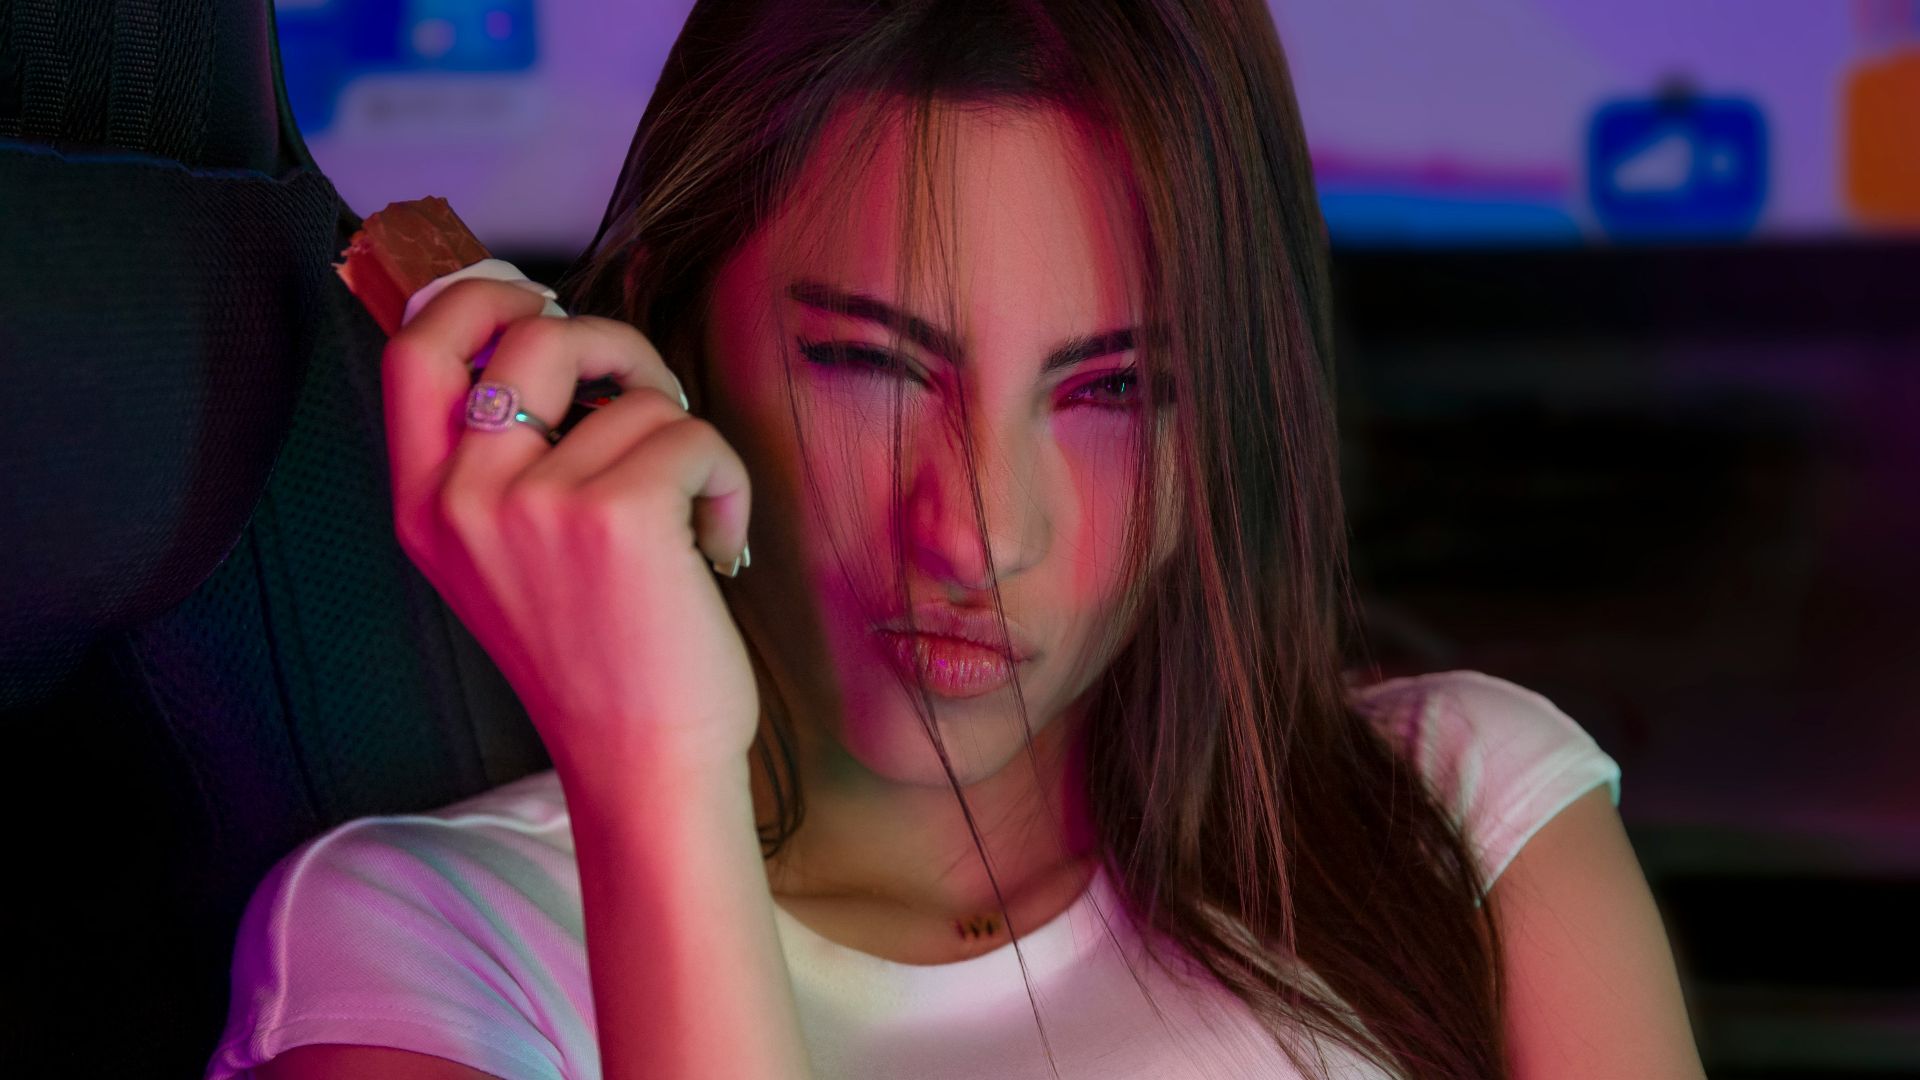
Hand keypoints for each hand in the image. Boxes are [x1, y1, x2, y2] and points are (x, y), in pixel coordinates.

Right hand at [381, 277, 758, 785]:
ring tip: (688, 517)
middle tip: (650, 394)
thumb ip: (501, 461)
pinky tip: (715, 546)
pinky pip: (690, 432)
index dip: (479, 295)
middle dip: (614, 342)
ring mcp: (535, 505)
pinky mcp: (617, 515)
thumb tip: (548, 335)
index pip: (415, 349)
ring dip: (683, 441)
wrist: (642, 763)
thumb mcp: (505, 559)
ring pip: (633, 391)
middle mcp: (464, 499)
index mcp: (425, 507)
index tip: (538, 300)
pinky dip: (725, 481)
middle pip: (532, 333)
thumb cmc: (597, 659)